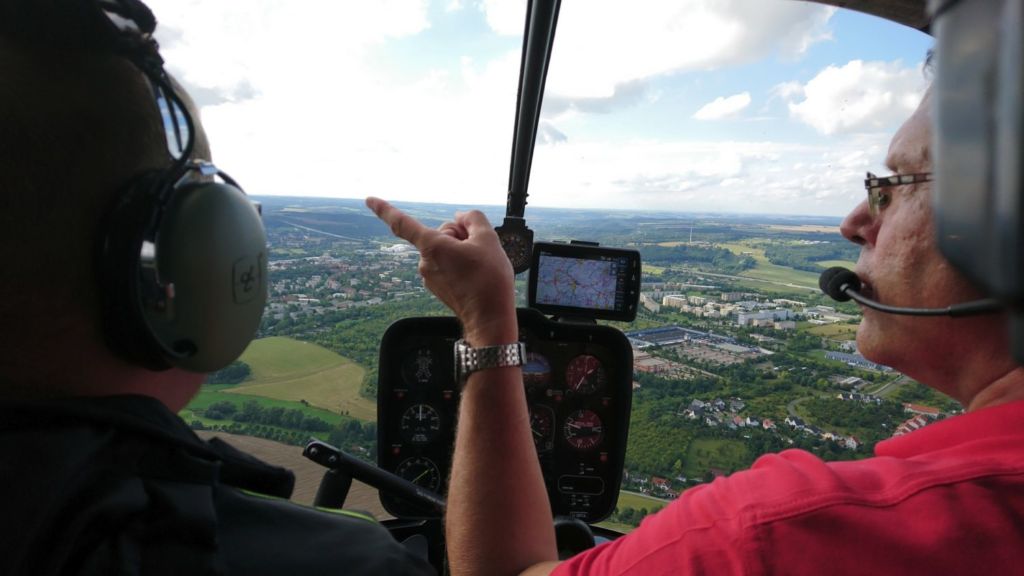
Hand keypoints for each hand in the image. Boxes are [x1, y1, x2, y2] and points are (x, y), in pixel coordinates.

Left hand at [366, 197, 516, 345]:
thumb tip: (460, 217)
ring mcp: (429, 277)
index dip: (384, 209)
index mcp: (431, 246)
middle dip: (459, 236)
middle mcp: (424, 262)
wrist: (489, 319)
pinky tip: (474, 275)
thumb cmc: (488, 280)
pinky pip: (446, 266)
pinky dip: (459, 265)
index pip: (402, 223)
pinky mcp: (437, 287)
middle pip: (441, 234)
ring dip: (461, 252)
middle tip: (479, 250)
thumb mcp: (488, 239)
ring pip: (445, 250)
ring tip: (479, 267)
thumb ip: (473, 218)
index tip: (368, 200)